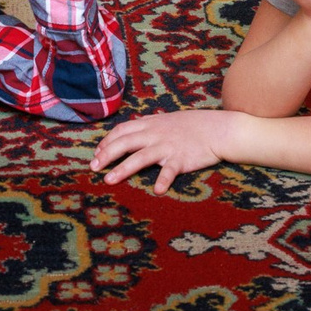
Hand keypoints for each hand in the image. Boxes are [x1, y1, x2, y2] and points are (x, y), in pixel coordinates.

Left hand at [93, 107, 240, 192]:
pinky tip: (157, 191)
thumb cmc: (191, 126)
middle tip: (93, 168)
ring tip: (110, 180)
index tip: (96, 153)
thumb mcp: (167, 119)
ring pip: (141, 157)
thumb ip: (149, 124)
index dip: (107, 141)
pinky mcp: (181, 159)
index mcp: (150, 124)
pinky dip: (164, 180)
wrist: (217, 129)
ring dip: (123, 169)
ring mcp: (167, 147)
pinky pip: (170, 170)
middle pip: (125, 143)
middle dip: (106, 155)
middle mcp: (155, 134)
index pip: (122, 130)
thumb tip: (131, 128)